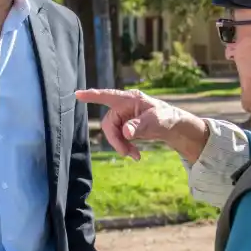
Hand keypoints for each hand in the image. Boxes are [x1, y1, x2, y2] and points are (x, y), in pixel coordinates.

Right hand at [75, 89, 208, 161]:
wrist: (174, 127)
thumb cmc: (166, 117)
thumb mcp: (155, 122)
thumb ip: (140, 126)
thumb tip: (125, 132)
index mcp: (129, 99)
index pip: (107, 96)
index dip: (91, 96)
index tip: (77, 94)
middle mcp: (123, 106)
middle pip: (109, 123)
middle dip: (115, 140)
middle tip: (126, 153)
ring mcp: (123, 117)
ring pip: (113, 133)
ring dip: (121, 146)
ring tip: (135, 156)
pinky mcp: (125, 126)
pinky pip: (119, 138)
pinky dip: (125, 147)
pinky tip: (135, 155)